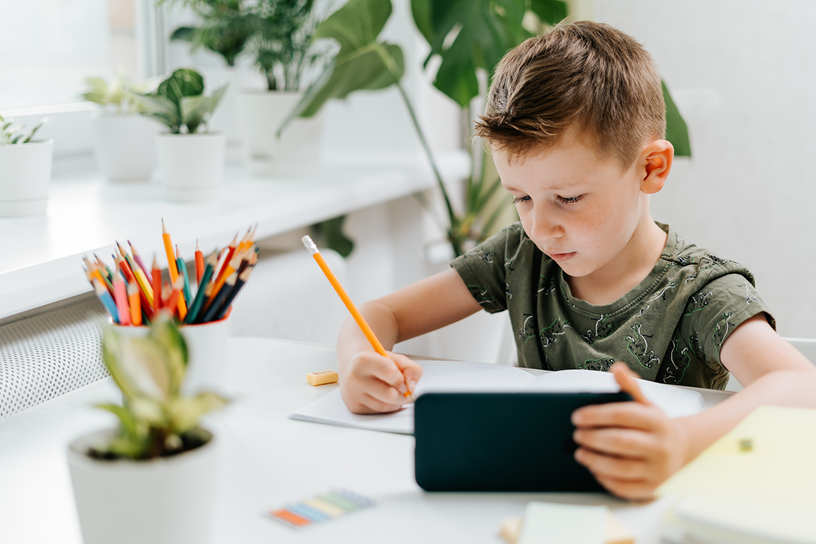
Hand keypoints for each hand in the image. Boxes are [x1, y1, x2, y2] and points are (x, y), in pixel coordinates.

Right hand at [339, 351, 422, 413]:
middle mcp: (355, 378)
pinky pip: (379, 412)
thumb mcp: (395, 358)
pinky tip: (383, 397)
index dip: (402, 378)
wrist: (353, 365)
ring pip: (385, 406)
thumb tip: (412, 387)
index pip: (391, 373)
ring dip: (396, 402)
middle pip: (389, 394)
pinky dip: (387, 407)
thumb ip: (411, 368)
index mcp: (364, 360)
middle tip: (402, 388)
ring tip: (392, 390)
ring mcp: (353, 394)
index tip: (402, 379)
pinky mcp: (354, 407)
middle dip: (402, 394)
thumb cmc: (376, 361)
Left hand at [571, 363, 689, 499]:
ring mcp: (658, 469)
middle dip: (593, 438)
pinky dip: (606, 479)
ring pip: (621, 467)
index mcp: (657, 421)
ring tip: (580, 452)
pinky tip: (594, 469)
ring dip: (595, 460)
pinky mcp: (652, 488)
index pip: (624, 415)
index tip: (577, 416)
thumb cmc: (657, 426)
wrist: (683, 449)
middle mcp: (660, 446)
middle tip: (576, 434)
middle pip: (621, 442)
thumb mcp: (647, 404)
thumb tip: (617, 368)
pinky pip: (626, 487)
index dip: (597, 415)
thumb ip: (629, 387)